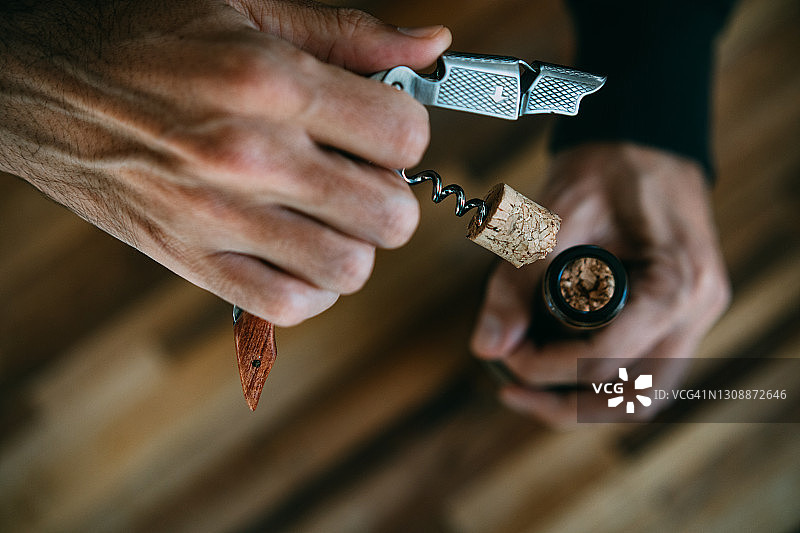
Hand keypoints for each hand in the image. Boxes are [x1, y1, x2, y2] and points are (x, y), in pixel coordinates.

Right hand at [0, 0, 450, 325]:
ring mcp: (219, 217)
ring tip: (327, 215)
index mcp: (272, 82)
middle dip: (390, 195)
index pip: (404, 136)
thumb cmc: (139, 35)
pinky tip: (297, 251)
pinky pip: (288, 304)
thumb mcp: (245, 4)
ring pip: (348, 269)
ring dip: (354, 245)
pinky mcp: (190, 259)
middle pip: (390, 215)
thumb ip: (348, 32)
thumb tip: (430, 48)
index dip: (406, 133)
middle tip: (358, 175)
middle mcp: (251, 156)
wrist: (36, 85)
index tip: (380, 129)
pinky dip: (311, 287)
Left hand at [470, 143, 730, 424]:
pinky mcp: (680, 316)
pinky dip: (601, 381)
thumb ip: (517, 283)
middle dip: (565, 405)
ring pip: (642, 395)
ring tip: (530, 387)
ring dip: (584, 402)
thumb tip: (486, 346)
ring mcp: (695, 317)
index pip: (605, 361)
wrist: (640, 140)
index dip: (545, 369)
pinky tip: (559, 367)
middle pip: (633, 398)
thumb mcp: (551, 219)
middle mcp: (697, 310)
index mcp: (676, 284)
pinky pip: (644, 371)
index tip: (503, 355)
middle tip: (511, 390)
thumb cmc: (603, 169)